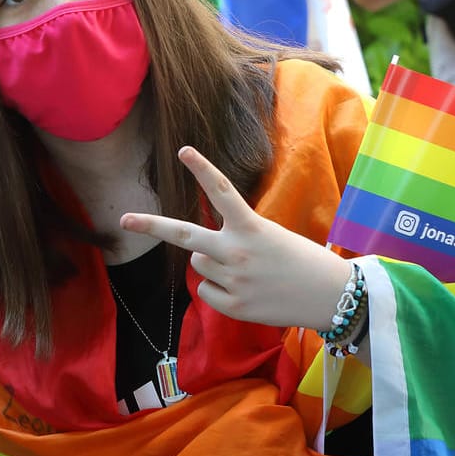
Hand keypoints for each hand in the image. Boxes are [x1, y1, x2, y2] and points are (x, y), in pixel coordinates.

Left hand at [119, 146, 351, 330]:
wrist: (331, 297)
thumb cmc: (300, 261)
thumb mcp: (270, 237)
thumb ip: (232, 240)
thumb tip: (196, 256)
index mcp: (251, 227)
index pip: (221, 192)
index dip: (201, 169)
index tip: (183, 150)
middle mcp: (236, 251)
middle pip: (183, 235)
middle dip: (150, 226)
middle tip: (124, 220)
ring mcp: (232, 279)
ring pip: (198, 263)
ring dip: (212, 263)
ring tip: (247, 270)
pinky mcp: (232, 304)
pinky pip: (206, 290)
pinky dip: (220, 291)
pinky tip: (248, 291)